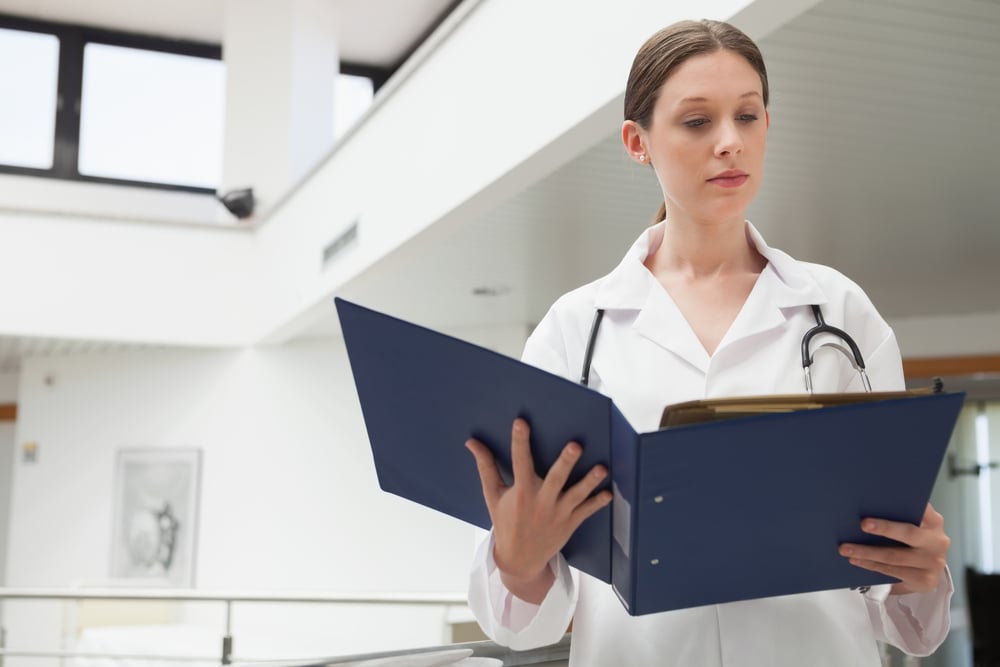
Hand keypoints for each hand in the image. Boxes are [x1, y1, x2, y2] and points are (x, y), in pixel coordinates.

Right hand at [465, 417, 612, 602]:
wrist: (519, 559)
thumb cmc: (505, 522)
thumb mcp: (493, 495)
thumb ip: (486, 467)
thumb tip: (472, 442)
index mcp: (521, 492)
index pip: (519, 462)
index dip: (520, 441)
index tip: (521, 422)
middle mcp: (541, 502)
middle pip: (556, 478)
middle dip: (566, 462)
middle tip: (575, 445)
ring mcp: (558, 513)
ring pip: (576, 494)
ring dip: (589, 482)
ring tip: (601, 468)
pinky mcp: (570, 523)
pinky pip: (587, 511)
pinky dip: (598, 502)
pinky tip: (609, 492)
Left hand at [839, 503, 949, 595]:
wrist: (927, 574)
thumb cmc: (914, 544)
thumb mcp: (914, 527)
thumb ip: (900, 516)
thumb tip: (868, 504)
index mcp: (934, 522)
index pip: (921, 508)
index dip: (904, 503)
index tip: (884, 499)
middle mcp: (937, 541)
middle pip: (908, 533)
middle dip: (884, 528)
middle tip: (863, 524)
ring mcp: (933, 562)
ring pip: (894, 556)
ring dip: (866, 552)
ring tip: (846, 548)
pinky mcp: (924, 580)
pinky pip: (891, 571)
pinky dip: (870, 565)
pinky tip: (856, 560)